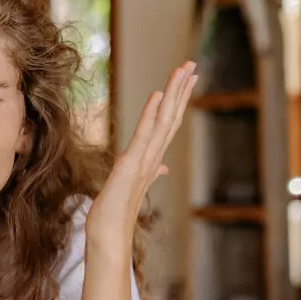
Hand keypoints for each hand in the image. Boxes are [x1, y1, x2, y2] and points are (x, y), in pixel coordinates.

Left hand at [87, 62, 196, 251]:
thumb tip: (163, 168)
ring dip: (174, 94)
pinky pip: (144, 134)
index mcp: (152, 159)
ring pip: (164, 121)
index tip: (187, 79)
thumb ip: (150, 173)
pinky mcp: (132, 165)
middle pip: (172, 117)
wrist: (109, 234)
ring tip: (182, 70)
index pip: (168, 124)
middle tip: (192, 65)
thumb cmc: (117, 213)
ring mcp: (144, 161)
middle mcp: (153, 157)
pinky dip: (151, 114)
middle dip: (181, 90)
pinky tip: (158, 95)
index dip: (179, 101)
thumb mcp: (132, 186)